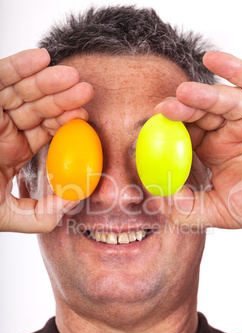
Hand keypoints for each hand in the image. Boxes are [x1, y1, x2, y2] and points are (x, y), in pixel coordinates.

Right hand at [0, 49, 93, 231]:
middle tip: (86, 90)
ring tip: (72, 76)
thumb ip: (41, 216)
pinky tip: (41, 59)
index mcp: (14, 150)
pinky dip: (19, 66)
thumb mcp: (7, 215)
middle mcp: (4, 128)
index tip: (85, 116)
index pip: (46, 129)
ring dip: (47, 80)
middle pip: (39, 106)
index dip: (65, 121)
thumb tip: (72, 202)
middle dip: (63, 97)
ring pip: (22, 89)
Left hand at [155, 52, 241, 228]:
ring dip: (203, 95)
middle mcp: (228, 130)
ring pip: (223, 100)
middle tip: (164, 109)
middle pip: (200, 113)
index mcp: (213, 150)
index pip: (186, 135)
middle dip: (181, 110)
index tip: (150, 130)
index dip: (168, 130)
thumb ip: (189, 209)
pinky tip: (213, 58)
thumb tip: (160, 199)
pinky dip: (235, 69)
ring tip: (184, 93)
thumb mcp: (221, 211)